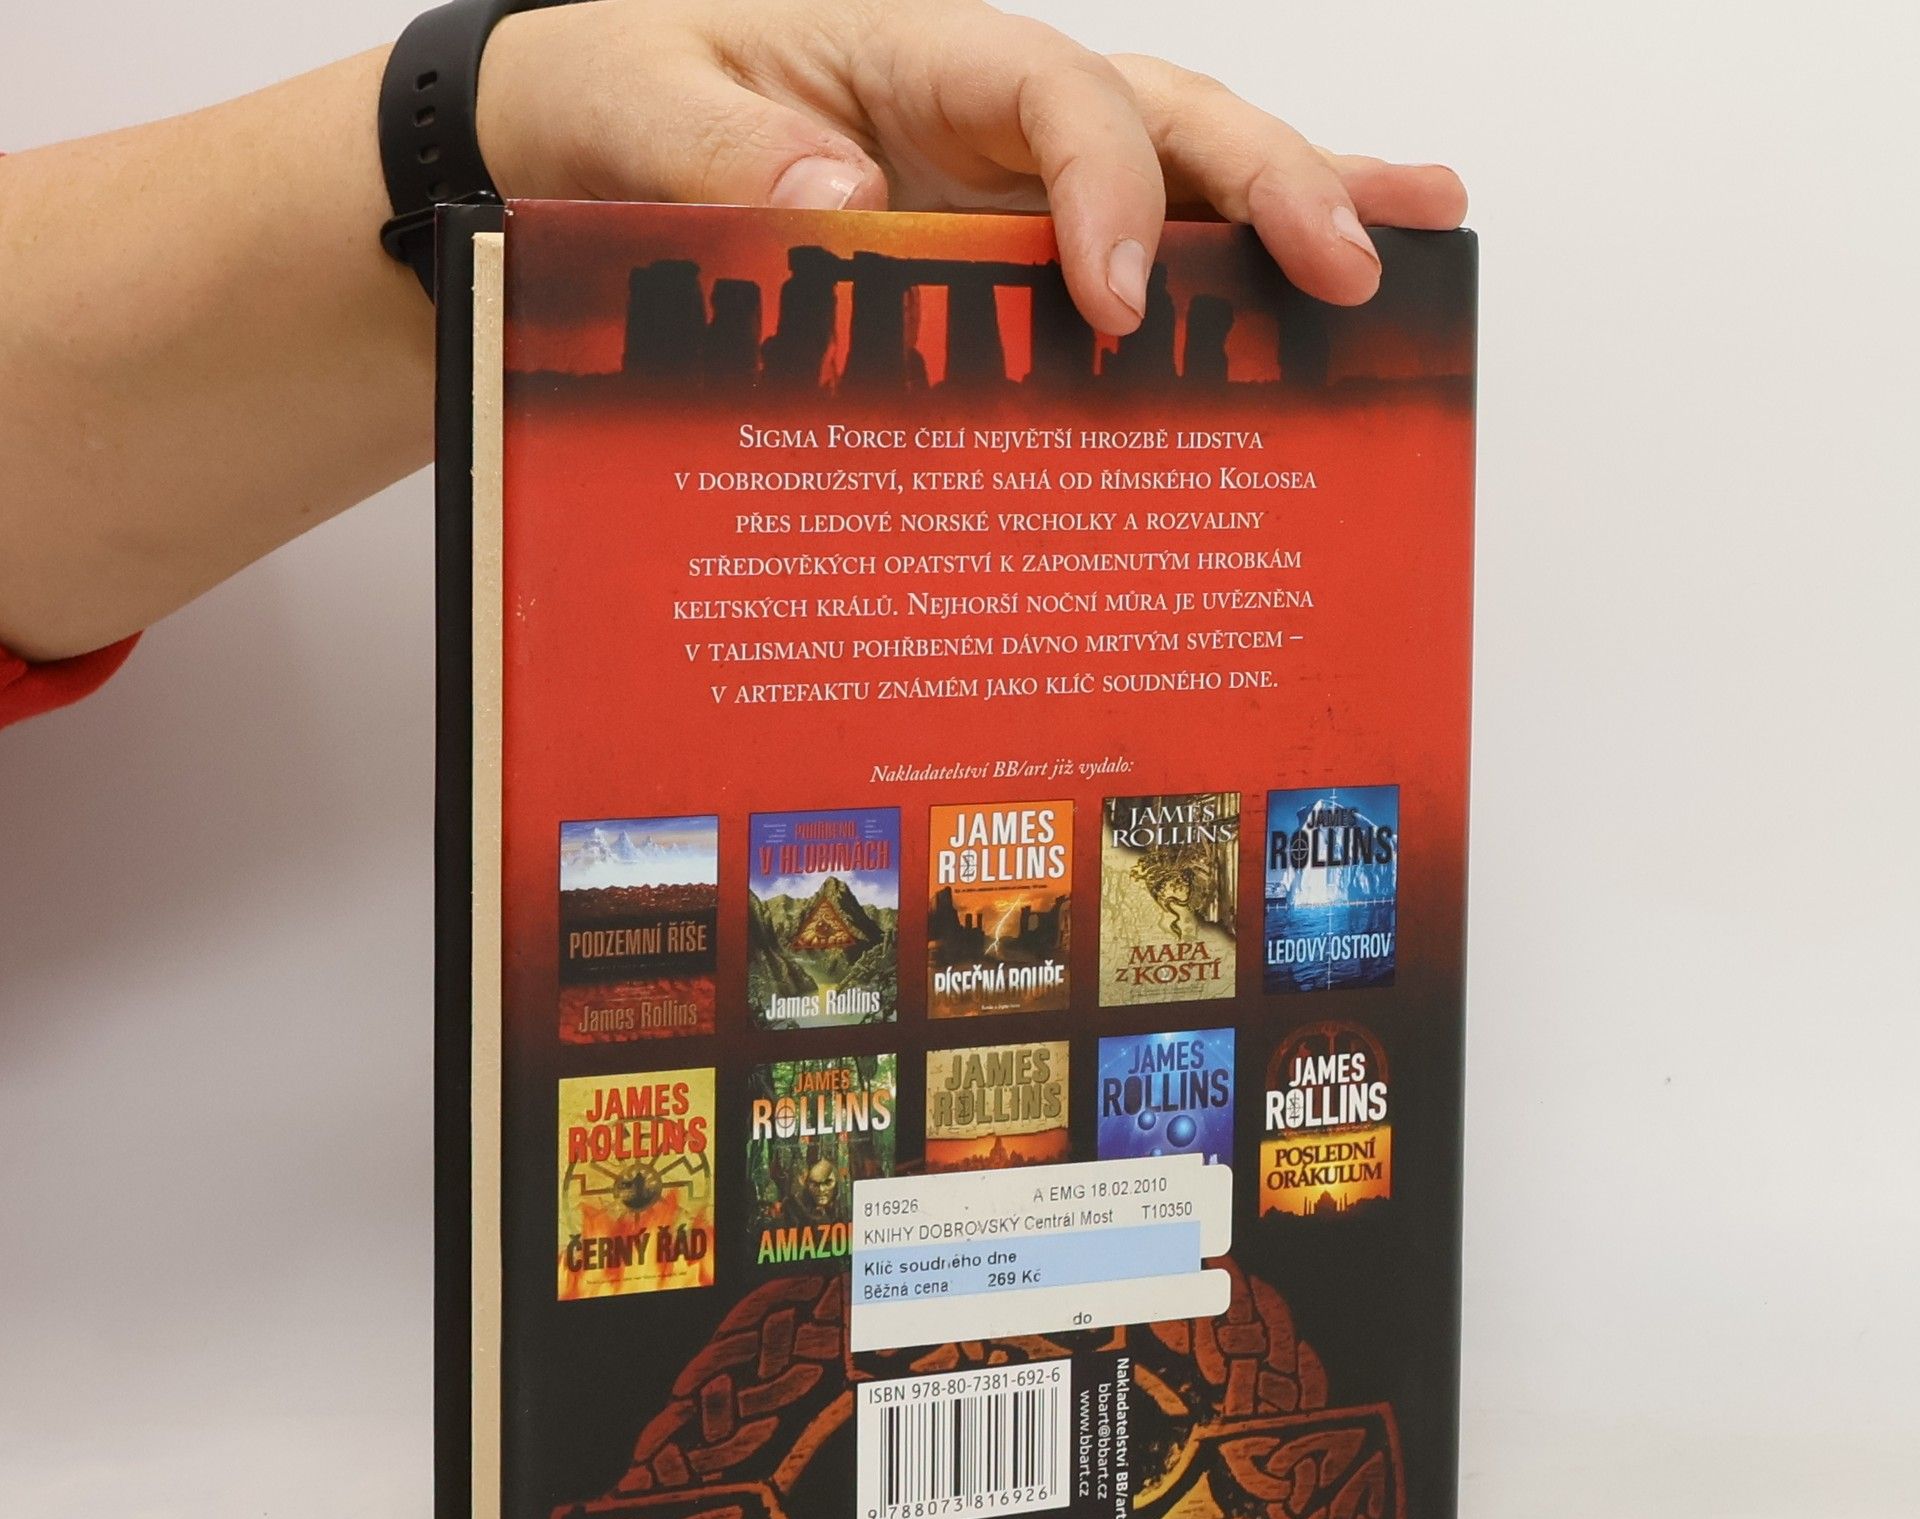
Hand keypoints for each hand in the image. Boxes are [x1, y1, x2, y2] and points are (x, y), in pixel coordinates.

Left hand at [478, 0, 1466, 333]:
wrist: (574, 128)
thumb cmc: (605, 90)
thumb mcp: (630, 106)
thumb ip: (723, 147)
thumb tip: (839, 197)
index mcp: (914, 48)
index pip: (1055, 95)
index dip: (1107, 190)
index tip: (1114, 306)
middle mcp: (985, 105)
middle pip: (1164, 117)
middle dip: (1268, 187)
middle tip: (1356, 266)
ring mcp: (1004, 173)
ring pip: (1177, 169)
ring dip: (1295, 203)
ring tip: (1417, 237)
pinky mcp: (997, 242)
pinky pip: (1127, 244)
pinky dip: (1219, 265)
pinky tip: (1314, 284)